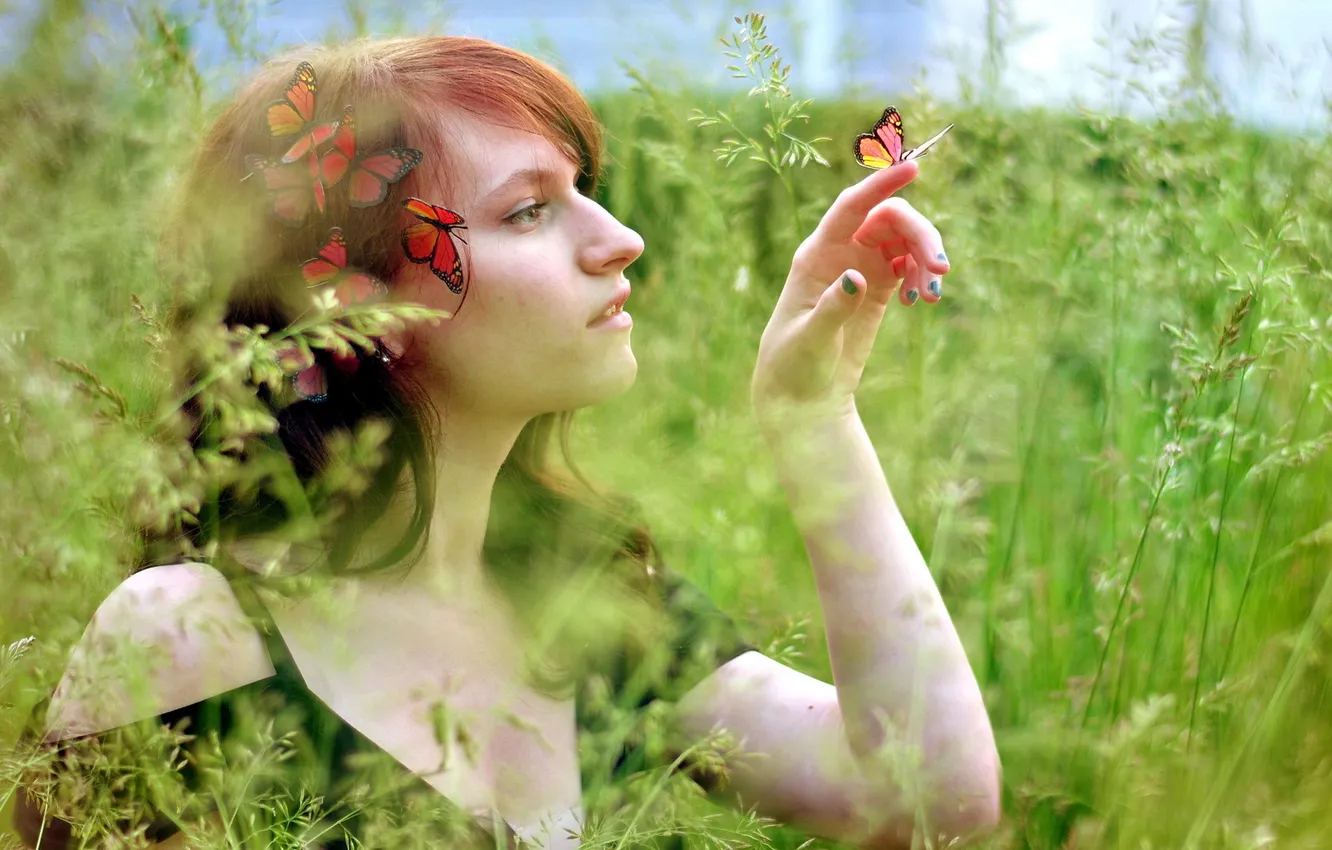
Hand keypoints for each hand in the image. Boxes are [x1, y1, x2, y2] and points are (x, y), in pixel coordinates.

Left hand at [751, 161, 949, 434]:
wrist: (802, 396)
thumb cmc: (794, 366)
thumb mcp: (811, 340)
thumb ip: (833, 308)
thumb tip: (857, 277)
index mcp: (816, 256)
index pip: (851, 207)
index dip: (880, 185)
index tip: (911, 169)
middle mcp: (840, 254)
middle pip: (890, 220)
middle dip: (920, 236)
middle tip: (940, 268)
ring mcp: (861, 268)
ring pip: (904, 241)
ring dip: (926, 259)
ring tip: (932, 296)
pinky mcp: (877, 289)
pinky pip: (908, 265)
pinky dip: (921, 276)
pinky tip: (922, 301)